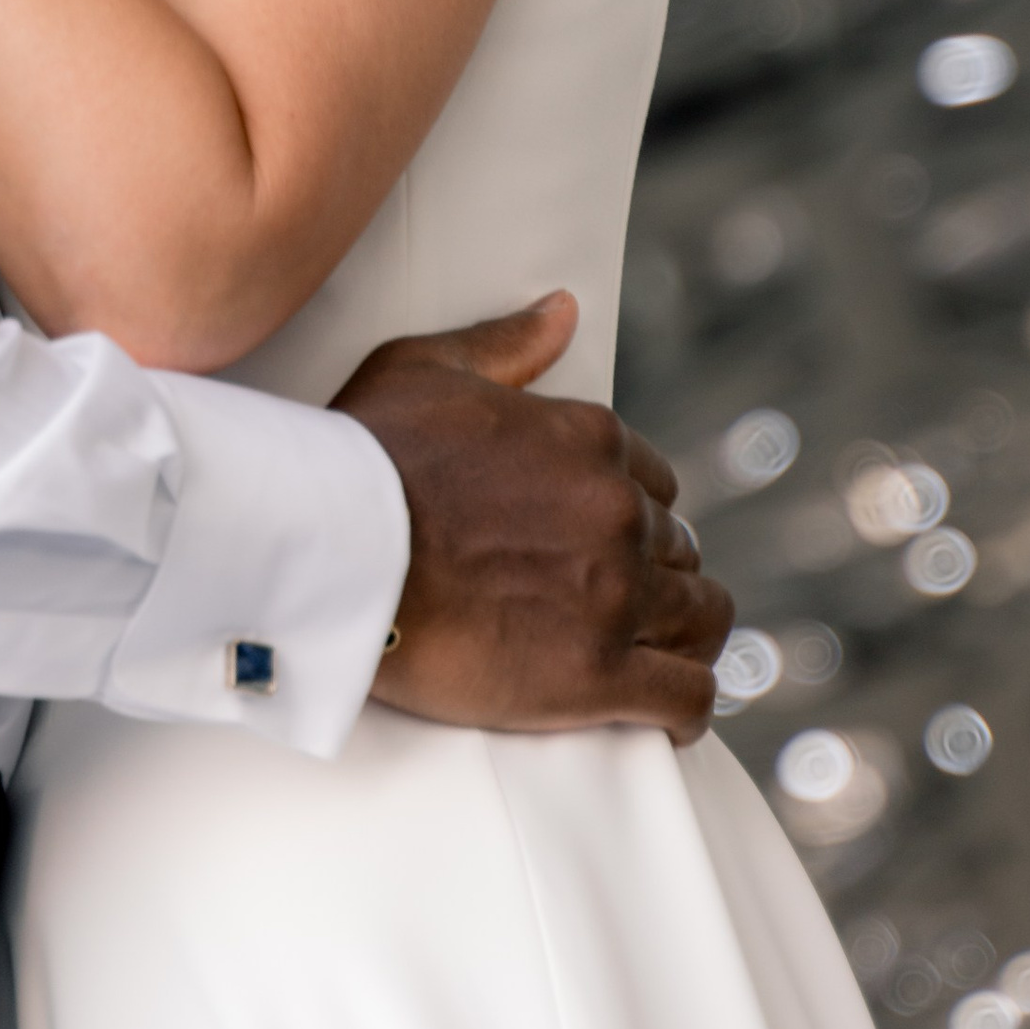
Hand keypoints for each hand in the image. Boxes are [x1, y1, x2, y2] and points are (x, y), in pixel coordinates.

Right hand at [334, 292, 731, 746]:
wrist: (328, 552)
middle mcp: (618, 513)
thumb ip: (505, 344)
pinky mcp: (599, 676)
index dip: (628, 512)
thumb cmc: (360, 458)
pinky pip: (686, 697)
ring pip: (700, 619)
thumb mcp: (425, 369)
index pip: (652, 482)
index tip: (598, 540)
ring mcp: (616, 596)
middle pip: (677, 551)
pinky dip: (686, 709)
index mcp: (588, 441)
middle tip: (606, 602)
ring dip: (681, 635)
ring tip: (653, 656)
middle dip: (652, 573)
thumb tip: (563, 310)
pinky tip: (669, 718)